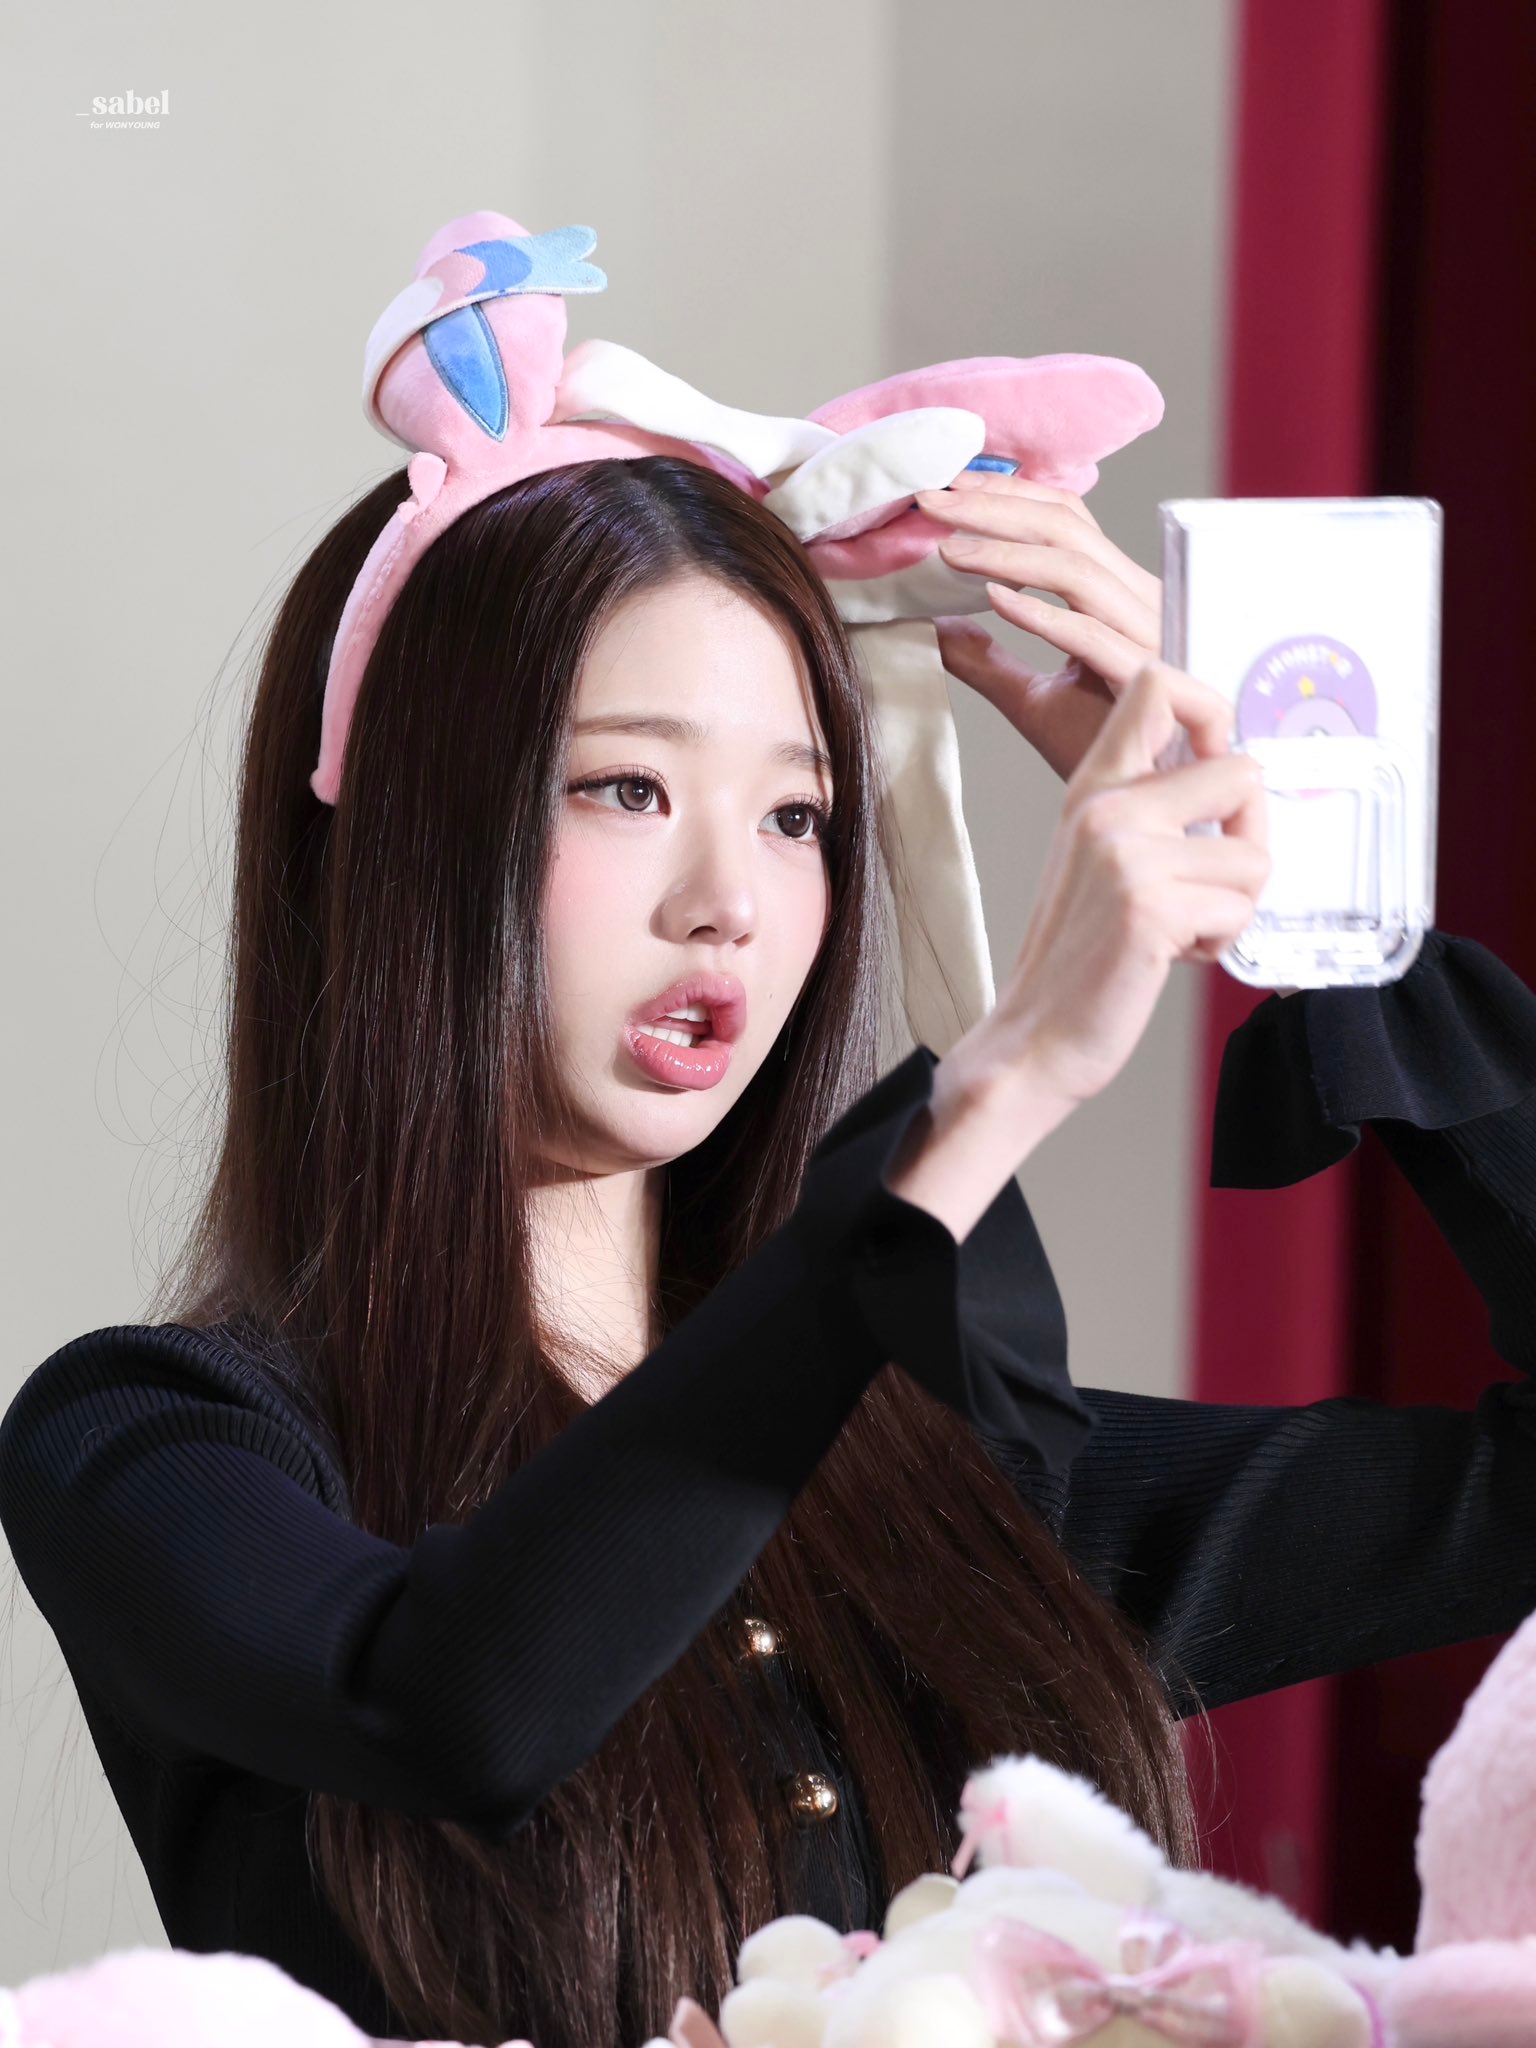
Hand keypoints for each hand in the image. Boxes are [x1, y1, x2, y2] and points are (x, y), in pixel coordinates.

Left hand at [914, 471, 1161, 782]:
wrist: (1149, 810)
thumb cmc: (1105, 753)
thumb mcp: (1031, 698)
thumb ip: (985, 659)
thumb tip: (933, 624)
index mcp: (1118, 598)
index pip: (1064, 521)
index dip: (1004, 497)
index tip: (943, 490)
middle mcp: (1141, 604)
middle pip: (1068, 528)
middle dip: (993, 507)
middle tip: (931, 500)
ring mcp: (1151, 637)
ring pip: (1079, 570)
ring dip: (1006, 554)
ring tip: (948, 550)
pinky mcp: (1151, 680)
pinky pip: (1095, 635)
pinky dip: (1044, 613)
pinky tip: (997, 600)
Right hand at [949, 657, 1270, 1119]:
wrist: (1034, 1039)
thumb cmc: (1079, 958)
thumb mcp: (1102, 859)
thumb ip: (1153, 809)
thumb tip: (1238, 776)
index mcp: (1094, 787)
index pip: (1157, 684)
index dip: (1213, 707)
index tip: (1219, 759)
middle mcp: (1108, 807)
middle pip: (1241, 770)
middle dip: (1250, 835)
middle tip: (1214, 881)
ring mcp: (1128, 854)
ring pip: (1254, 852)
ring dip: (1235, 904)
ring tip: (1181, 929)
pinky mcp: (1151, 906)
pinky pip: (1240, 908)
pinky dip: (1220, 943)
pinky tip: (1171, 955)